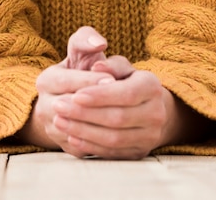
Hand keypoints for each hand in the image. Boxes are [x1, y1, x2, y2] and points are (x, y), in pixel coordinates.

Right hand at [18, 28, 114, 150]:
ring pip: (75, 131)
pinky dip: (101, 141)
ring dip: (100, 124)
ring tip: (125, 116)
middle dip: (96, 103)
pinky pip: (82, 147)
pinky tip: (121, 132)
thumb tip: (99, 42)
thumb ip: (87, 39)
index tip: (112, 79)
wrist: (73, 99)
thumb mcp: (81, 50)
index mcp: (46, 80)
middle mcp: (44, 106)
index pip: (66, 81)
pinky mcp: (65, 147)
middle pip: (69, 107)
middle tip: (123, 99)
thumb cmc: (82, 69)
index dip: (89, 81)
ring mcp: (53, 129)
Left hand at [52, 59, 172, 158]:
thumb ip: (109, 63)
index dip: (100, 96)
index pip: (126, 93)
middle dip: (85, 113)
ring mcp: (150, 136)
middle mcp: (156, 113)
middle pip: (118, 117)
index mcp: (152, 86)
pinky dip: (90, 146)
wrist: (145, 106)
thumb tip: (97, 66)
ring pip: (114, 138)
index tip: (76, 95)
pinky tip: (71, 137)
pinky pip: (112, 153)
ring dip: (83, 131)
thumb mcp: (119, 65)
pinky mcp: (139, 153)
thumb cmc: (124, 80)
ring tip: (60, 121)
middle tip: (58, 106)